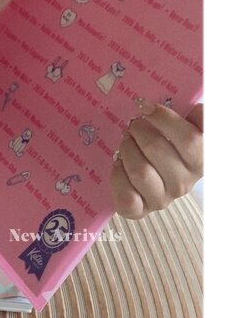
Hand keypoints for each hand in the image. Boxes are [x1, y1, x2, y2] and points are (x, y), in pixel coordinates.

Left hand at [110, 100, 202, 219]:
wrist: (153, 183)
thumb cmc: (169, 152)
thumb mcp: (188, 133)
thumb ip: (196, 120)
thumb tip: (197, 109)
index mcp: (200, 162)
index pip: (189, 138)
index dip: (165, 118)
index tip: (145, 106)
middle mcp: (183, 184)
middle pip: (157, 149)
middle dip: (139, 131)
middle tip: (132, 125)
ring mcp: (161, 200)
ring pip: (140, 171)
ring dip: (126, 150)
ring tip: (125, 141)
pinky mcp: (139, 211)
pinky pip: (126, 196)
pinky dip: (117, 176)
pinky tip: (118, 164)